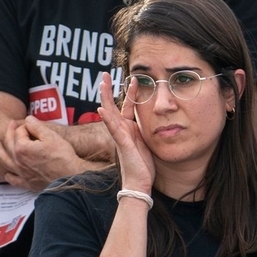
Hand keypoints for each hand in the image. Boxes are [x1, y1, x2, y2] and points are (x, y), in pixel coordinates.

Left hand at [0, 116, 81, 191]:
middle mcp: (17, 161)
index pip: (19, 132)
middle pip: (9, 144)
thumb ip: (36, 126)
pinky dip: (8, 176)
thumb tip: (28, 119)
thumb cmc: (63, 156)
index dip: (25, 126)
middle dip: (9, 133)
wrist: (70, 177)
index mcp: (21, 148)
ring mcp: (21, 173)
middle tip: (10, 125)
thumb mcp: (51, 136)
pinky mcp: (28, 183)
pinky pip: (13, 180)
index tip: (30, 124)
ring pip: (5, 161)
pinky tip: (7, 173)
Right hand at [96, 72, 154, 194]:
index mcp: (128, 128)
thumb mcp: (147, 142)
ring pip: (109, 113)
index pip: (127, 105)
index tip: (135, 78)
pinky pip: (113, 129)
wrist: (139, 182)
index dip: (130, 92)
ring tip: (101, 84)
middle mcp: (122, 130)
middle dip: (108, 89)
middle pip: (112, 105)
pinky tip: (101, 109)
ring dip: (105, 98)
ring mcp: (120, 136)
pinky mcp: (122, 144)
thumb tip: (156, 120)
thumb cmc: (143, 165)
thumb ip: (147, 130)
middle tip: (105, 74)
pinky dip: (107, 119)